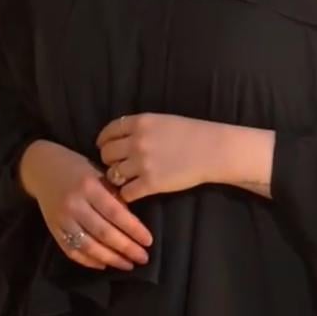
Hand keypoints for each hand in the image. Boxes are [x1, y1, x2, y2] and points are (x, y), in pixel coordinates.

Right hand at [17, 139, 153, 268]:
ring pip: (88, 246)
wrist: (42, 168)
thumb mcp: (98, 173)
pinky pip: (72, 251)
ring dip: (110, 259)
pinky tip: (104, 265)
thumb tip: (133, 222)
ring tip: (128, 265)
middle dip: (126, 248)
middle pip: (103, 232)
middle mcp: (74, 204)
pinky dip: (89, 261)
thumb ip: (114, 195)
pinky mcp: (53, 230)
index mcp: (89, 186)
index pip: (115, 212)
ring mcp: (61, 219)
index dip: (133, 229)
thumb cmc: (77, 168)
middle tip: (143, 258)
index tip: (148, 241)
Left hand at [96, 113, 223, 203]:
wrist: (212, 150)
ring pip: (113, 174)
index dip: (104, 141)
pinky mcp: (150, 184)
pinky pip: (126, 192)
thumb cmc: (191, 134)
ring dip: (117, 177)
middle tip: (118, 164)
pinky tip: (135, 191)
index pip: (108, 132)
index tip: (105, 147)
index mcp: (139, 122)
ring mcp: (142, 164)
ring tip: (127, 178)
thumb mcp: (161, 120)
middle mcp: (136, 142)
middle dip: (109, 160)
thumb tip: (119, 137)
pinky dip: (127, 194)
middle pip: (106, 154)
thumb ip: (139, 127)